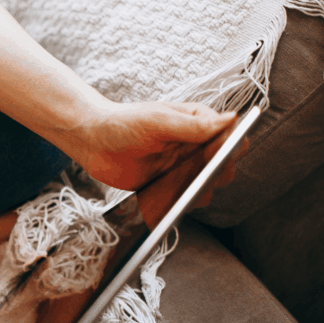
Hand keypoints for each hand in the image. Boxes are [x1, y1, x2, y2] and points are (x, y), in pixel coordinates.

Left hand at [66, 100, 240, 190]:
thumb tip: (231, 119)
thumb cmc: (123, 123)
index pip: (231, 136)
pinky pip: (184, 200)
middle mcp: (195, 146)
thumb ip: (193, 125)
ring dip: (198, 191)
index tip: (215, 156)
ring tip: (179, 189)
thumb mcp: (158, 120)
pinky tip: (165, 201)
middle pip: (225, 166)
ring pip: (207, 186)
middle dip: (216, 174)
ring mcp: (183, 168)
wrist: (93, 142)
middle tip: (198, 177)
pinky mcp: (169, 186)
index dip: (230, 148)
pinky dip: (179, 203)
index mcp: (198, 123)